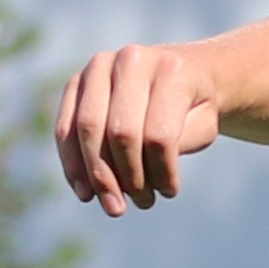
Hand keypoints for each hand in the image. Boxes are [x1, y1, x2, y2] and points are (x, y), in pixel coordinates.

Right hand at [55, 42, 222, 214]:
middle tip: (140, 204)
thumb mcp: (202, 125)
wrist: (178, 71)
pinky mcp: (75, 82)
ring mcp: (98, 67)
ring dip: (97, 176)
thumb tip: (132, 180)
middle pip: (120, 133)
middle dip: (127, 178)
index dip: (161, 171)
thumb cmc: (192, 106)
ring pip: (87, 130)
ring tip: (114, 207)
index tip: (169, 193)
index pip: (159, 134)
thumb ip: (176, 145)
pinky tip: (85, 192)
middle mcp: (131, 60)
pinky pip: (66, 127)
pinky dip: (72, 163)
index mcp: (171, 70)